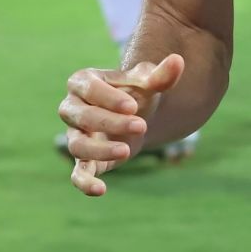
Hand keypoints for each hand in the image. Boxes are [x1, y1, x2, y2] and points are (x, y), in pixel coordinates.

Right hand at [58, 54, 184, 195]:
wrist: (137, 112)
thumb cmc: (138, 90)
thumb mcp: (149, 81)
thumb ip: (161, 74)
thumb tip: (178, 61)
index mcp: (83, 81)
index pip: (89, 88)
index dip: (109, 98)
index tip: (133, 106)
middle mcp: (72, 108)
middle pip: (83, 117)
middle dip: (111, 123)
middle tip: (141, 125)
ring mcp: (75, 135)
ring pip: (77, 146)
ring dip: (101, 150)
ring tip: (127, 151)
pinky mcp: (84, 160)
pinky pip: (77, 173)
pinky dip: (84, 183)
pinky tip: (100, 190)